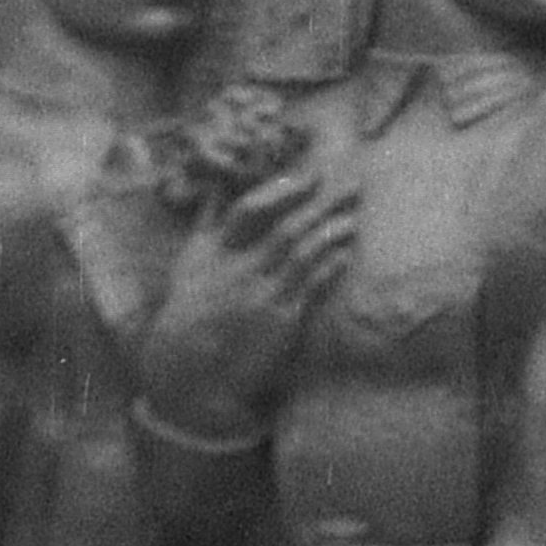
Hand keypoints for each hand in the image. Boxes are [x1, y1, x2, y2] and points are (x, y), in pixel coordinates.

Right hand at [142, 165, 359, 428]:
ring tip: (353, 218)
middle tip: (353, 185)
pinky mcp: (280, 322)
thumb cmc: (191, 310)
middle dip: (323, 204)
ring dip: (331, 234)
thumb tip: (216, 183)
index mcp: (217, 249)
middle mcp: (240, 269)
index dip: (284, 190)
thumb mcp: (191, 260)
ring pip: (302, 255)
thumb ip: (206, 219)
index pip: (251, 209)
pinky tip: (345, 254)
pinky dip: (328, 268)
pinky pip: (310, 288)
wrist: (191, 369)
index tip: (312, 175)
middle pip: (287, 227)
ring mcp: (261, 295)